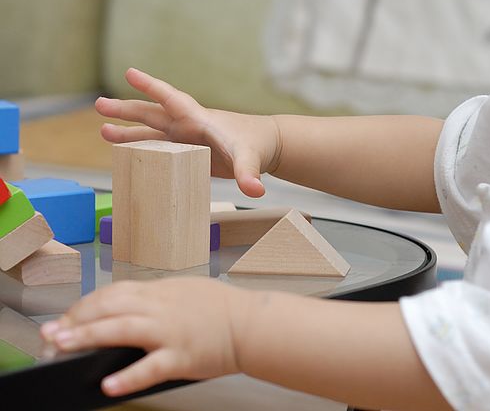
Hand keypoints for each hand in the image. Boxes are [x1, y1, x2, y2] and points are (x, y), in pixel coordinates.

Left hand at [40, 278, 243, 396]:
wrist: (252, 324)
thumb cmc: (222, 309)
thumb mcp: (186, 291)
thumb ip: (157, 297)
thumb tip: (129, 306)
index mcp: (161, 291)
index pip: (114, 292)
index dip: (86, 304)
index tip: (67, 317)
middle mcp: (161, 308)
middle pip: (109, 307)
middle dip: (76, 319)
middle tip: (50, 333)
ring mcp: (170, 331)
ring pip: (120, 330)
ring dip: (87, 337)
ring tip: (61, 346)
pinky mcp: (181, 356)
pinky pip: (150, 367)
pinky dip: (128, 376)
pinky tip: (108, 385)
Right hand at [96, 68, 280, 196]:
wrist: (266, 146)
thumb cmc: (257, 145)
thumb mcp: (251, 159)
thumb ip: (249, 174)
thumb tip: (255, 191)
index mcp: (200, 120)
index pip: (173, 100)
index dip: (152, 87)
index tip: (130, 73)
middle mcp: (188, 126)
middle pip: (153, 114)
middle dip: (127, 109)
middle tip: (99, 104)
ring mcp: (186, 140)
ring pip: (151, 132)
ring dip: (128, 133)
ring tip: (103, 132)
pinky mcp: (187, 154)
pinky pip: (159, 151)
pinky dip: (141, 150)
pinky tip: (125, 155)